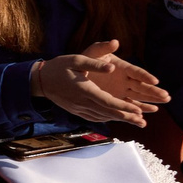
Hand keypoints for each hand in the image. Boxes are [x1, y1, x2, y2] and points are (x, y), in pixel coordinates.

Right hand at [33, 39, 166, 124]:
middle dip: (126, 117)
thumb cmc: (59, 67)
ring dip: (119, 120)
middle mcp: (82, 102)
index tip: (138, 110)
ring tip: (135, 122)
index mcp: (84, 89)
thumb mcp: (76, 60)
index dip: (123, 107)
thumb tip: (113, 67)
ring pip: (102, 116)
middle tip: (142, 122)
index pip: (107, 101)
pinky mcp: (76, 110)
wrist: (39, 80)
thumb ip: (95, 63)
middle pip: (108, 112)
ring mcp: (79, 108)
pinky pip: (95, 117)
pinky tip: (116, 118)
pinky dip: (108, 118)